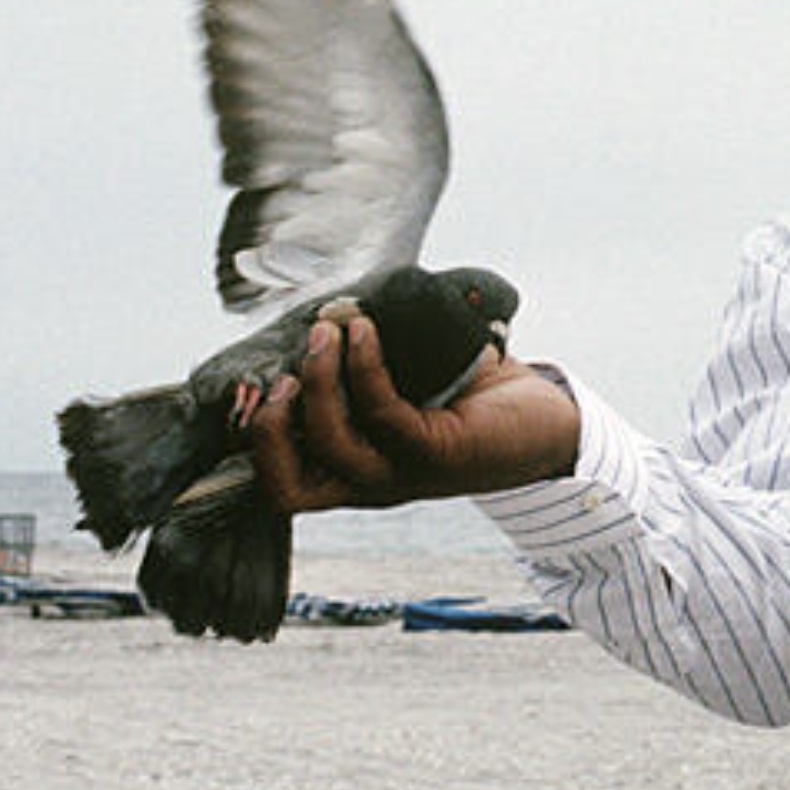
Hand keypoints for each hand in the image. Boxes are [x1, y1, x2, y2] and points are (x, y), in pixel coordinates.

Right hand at [249, 315, 581, 515]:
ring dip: (319, 380)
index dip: (245, 445)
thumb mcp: (404, 381)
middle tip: (283, 369)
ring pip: (331, 445)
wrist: (546, 419)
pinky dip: (365, 366)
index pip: (276, 485)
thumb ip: (362, 360)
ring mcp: (403, 476)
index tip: (243, 387)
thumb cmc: (469, 396)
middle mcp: (369, 485)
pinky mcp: (439, 455)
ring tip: (329, 330)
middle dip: (265, 427)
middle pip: (284, 488)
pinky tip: (365, 331)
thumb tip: (327, 302)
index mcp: (351, 473)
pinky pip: (383, 412)